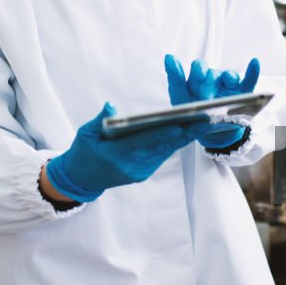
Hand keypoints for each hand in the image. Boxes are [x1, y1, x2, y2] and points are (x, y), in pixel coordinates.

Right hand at [46, 103, 209, 201]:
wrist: (82, 179)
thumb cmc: (83, 152)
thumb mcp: (86, 133)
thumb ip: (100, 119)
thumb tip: (111, 106)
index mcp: (114, 155)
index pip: (141, 142)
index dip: (161, 134)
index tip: (179, 126)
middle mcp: (130, 166)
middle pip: (160, 147)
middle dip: (183, 133)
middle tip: (204, 120)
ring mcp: (139, 172)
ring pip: (165, 152)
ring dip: (184, 138)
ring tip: (202, 123)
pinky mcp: (143, 173)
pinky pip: (161, 155)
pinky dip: (175, 143)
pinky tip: (188, 131)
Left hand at [164, 54, 259, 148]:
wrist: (212, 132)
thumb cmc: (193, 113)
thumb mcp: (180, 100)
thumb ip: (175, 80)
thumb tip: (168, 56)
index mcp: (195, 81)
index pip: (196, 69)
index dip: (194, 71)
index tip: (190, 70)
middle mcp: (211, 80)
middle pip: (211, 72)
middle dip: (208, 81)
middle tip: (206, 96)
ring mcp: (227, 86)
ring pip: (228, 75)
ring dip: (229, 77)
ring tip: (230, 82)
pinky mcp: (242, 93)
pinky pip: (248, 81)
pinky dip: (252, 72)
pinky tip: (254, 63)